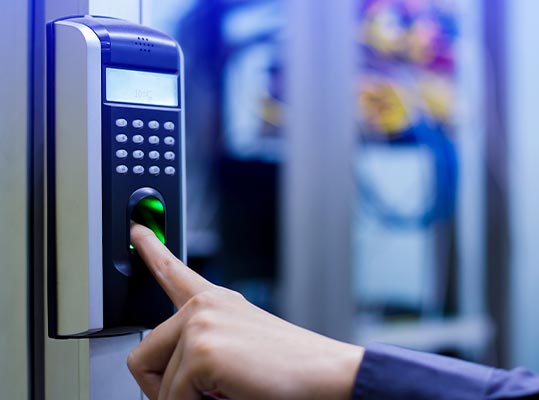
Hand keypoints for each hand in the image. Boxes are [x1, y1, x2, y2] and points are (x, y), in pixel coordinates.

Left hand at [127, 224, 363, 399]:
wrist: (327, 375)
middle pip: (143, 357)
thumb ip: (204, 345)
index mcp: (216, 302)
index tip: (136, 231)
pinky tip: (228, 396)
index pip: (173, 272)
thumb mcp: (239, 348)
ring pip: (157, 385)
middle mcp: (204, 306)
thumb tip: (170, 375)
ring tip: (226, 393)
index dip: (151, 250)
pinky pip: (172, 399)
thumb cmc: (291, 367)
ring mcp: (201, 325)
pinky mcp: (203, 351)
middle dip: (161, 389)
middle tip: (199, 396)